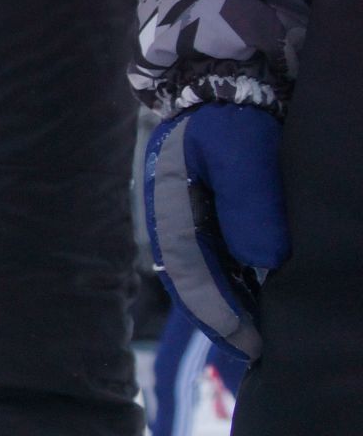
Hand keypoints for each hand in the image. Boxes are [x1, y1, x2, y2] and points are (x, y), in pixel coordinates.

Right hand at [144, 104, 289, 359]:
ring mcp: (193, 220)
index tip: (252, 345)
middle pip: (196, 285)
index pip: (190, 275)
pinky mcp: (214, 215)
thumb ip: (250, 199)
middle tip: (259, 358)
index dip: (220, 314)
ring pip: (209, 277)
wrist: (234, 77)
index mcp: (170, 208)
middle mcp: (176, 222)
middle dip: (225, 324)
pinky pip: (223, 261)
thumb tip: (264, 260)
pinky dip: (241, 288)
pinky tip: (262, 303)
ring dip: (233, 310)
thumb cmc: (234, 111)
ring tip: (262, 343)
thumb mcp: (242, 146)